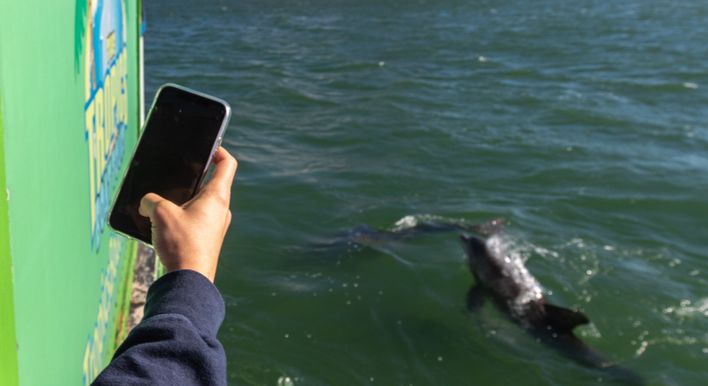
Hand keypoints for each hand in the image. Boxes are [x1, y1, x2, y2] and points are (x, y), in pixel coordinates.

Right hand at [138, 147, 237, 281]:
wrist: (189, 281)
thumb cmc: (182, 243)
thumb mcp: (160, 213)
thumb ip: (150, 200)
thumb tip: (146, 204)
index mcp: (217, 196)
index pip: (226, 164)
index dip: (218, 150)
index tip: (208, 146)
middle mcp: (221, 210)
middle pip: (210, 185)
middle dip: (192, 178)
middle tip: (175, 175)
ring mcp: (215, 227)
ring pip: (199, 206)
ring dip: (182, 201)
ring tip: (161, 203)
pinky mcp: (206, 241)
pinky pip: (194, 222)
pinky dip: (180, 219)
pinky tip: (161, 225)